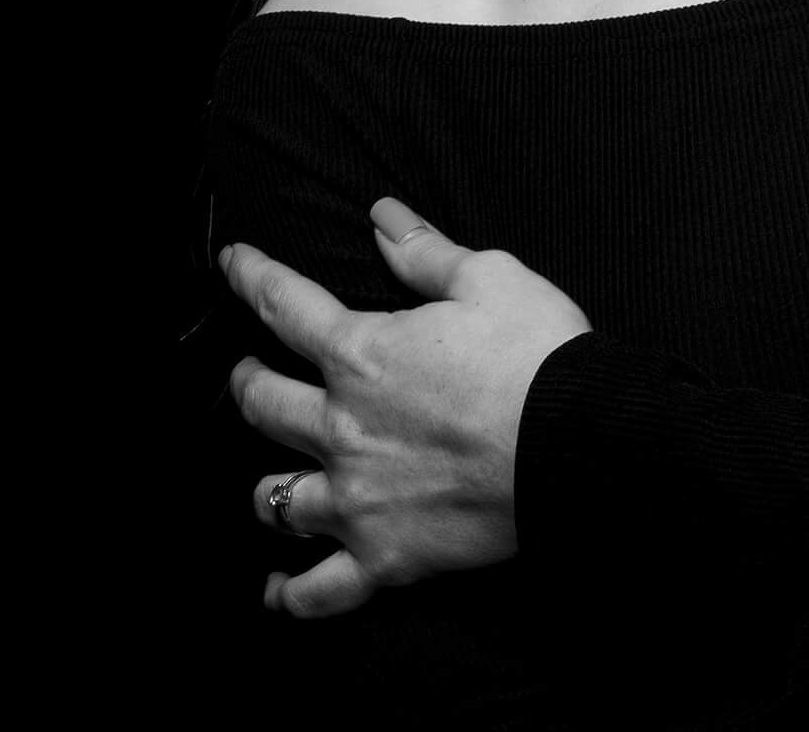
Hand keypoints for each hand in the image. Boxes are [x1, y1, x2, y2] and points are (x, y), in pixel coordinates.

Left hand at [221, 201, 594, 617]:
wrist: (577, 444)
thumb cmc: (538, 355)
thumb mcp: (489, 277)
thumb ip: (424, 251)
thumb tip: (380, 216)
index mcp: (362, 353)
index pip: (286, 305)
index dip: (251, 277)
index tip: (231, 262)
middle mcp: (342, 428)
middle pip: (265, 404)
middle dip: (247, 382)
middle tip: (246, 372)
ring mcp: (357, 498)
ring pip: (277, 498)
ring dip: (264, 487)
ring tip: (264, 484)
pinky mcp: (385, 556)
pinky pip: (321, 587)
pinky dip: (294, 592)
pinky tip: (278, 592)